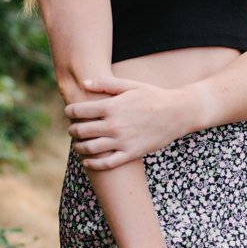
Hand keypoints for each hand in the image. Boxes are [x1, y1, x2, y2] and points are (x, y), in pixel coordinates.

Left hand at [66, 77, 186, 168]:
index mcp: (111, 106)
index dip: (69, 111)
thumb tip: (84, 83)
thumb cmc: (153, 96)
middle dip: (72, 130)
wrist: (177, 113)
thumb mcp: (130, 85)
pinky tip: (87, 161)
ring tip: (78, 144)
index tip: (69, 112)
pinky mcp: (130, 154)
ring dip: (79, 147)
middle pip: (80, 130)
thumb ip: (105, 83)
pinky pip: (106, 163)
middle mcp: (113, 125)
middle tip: (73, 129)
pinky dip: (92, 164)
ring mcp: (121, 141)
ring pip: (89, 148)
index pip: (78, 110)